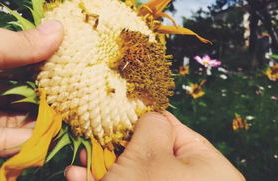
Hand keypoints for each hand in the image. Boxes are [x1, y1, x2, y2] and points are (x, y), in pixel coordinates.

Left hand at [0, 21, 62, 160]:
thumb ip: (11, 44)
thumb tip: (59, 29)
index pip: (13, 56)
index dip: (40, 56)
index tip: (70, 57)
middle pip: (15, 90)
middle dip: (44, 91)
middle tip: (76, 90)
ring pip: (9, 119)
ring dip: (37, 120)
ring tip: (68, 115)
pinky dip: (20, 141)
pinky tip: (44, 137)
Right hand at [65, 112, 244, 180]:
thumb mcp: (148, 156)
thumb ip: (152, 125)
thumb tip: (151, 112)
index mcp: (207, 167)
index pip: (173, 129)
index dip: (143, 120)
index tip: (118, 115)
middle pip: (150, 153)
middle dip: (118, 147)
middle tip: (96, 139)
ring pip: (133, 175)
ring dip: (104, 167)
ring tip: (81, 159)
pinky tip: (80, 178)